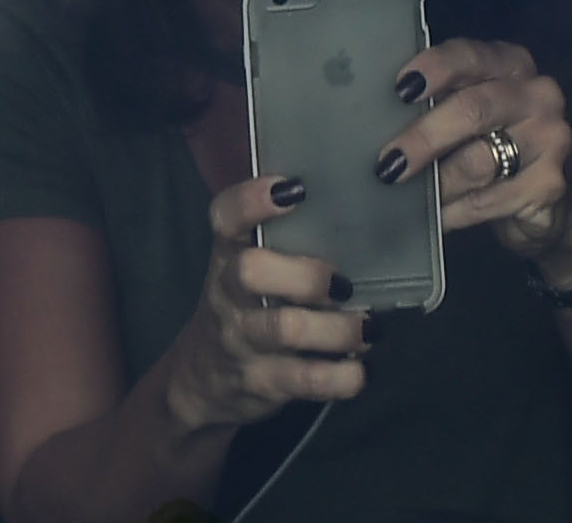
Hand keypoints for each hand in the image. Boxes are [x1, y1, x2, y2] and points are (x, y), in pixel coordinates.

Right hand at [154, 172, 366, 433]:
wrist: (202, 378)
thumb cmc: (242, 306)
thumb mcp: (245, 267)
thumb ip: (283, 240)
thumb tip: (358, 209)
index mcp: (227, 255)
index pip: (225, 219)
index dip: (251, 200)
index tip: (292, 188)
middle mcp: (228, 294)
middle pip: (251, 272)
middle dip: (307, 275)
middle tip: (344, 284)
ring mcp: (243, 341)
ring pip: (288, 329)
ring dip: (341, 329)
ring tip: (369, 328)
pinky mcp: (263, 382)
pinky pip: (308, 380)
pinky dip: (345, 376)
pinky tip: (361, 367)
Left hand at [374, 35, 571, 262]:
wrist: (544, 201)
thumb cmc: (490, 143)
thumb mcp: (467, 112)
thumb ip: (438, 102)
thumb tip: (376, 116)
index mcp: (510, 63)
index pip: (469, 56)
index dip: (433, 70)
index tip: (399, 90)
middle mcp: (538, 93)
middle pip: (473, 109)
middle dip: (424, 138)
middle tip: (388, 163)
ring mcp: (550, 138)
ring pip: (478, 161)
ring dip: (436, 184)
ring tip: (406, 195)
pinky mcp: (549, 184)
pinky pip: (488, 200)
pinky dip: (454, 212)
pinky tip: (435, 218)